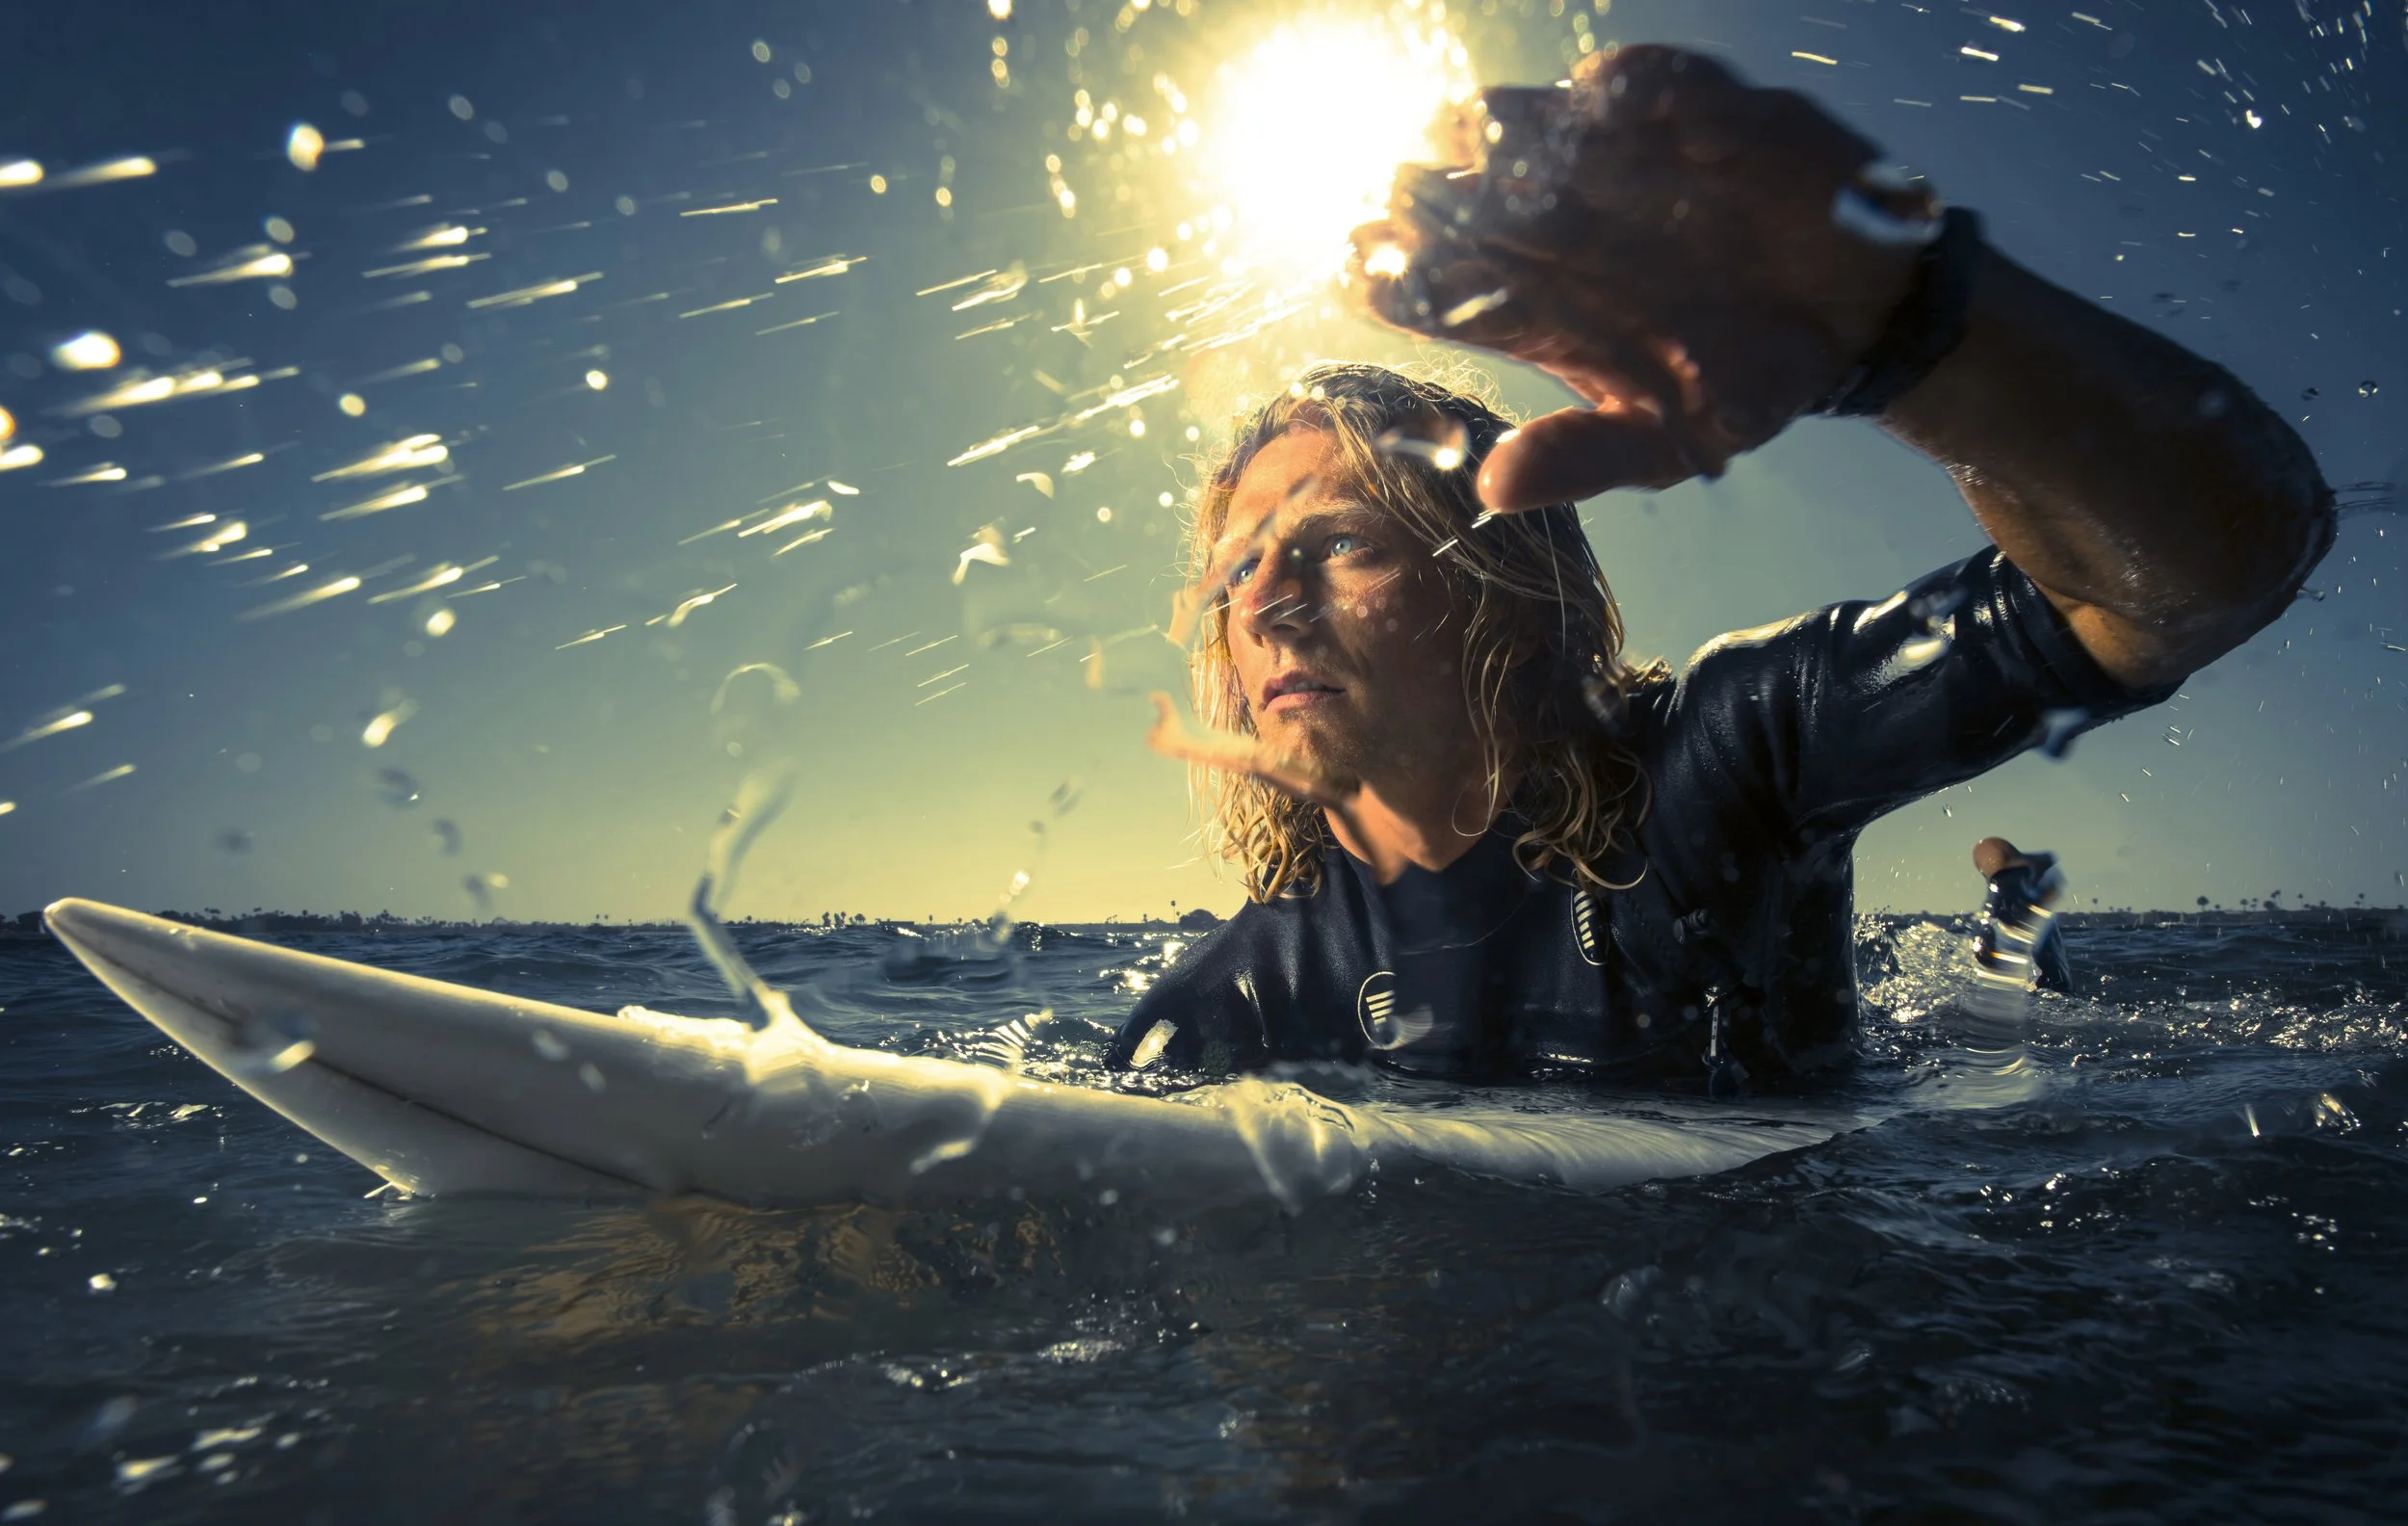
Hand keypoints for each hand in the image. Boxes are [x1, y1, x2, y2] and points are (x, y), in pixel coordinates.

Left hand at [1347, 45, 1936, 511]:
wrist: (1860, 327)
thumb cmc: (1747, 386)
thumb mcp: (1670, 443)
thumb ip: (1585, 458)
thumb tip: (1493, 488)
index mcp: (1538, 309)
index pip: (1445, 289)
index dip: (1400, 277)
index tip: (1363, 270)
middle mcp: (1562, 230)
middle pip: (1473, 202)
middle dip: (1435, 193)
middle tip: (1402, 191)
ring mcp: (1622, 168)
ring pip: (1542, 131)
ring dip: (1511, 128)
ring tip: (1480, 131)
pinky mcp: (1695, 117)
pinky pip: (1655, 88)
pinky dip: (1632, 87)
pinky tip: (1604, 98)